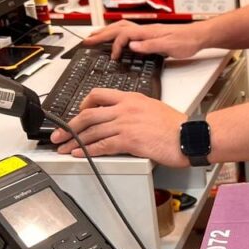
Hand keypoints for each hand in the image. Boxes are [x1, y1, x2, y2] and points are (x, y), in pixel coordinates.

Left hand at [50, 88, 188, 165]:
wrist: (189, 136)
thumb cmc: (177, 127)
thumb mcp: (154, 109)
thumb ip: (136, 111)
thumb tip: (125, 121)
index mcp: (131, 98)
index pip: (99, 95)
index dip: (82, 105)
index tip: (77, 114)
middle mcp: (125, 108)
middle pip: (88, 114)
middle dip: (69, 126)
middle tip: (59, 134)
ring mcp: (126, 123)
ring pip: (91, 131)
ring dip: (74, 141)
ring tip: (63, 148)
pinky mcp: (128, 140)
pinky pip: (101, 145)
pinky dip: (87, 150)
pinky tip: (79, 154)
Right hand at [83, 20, 207, 60]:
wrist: (200, 36)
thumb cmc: (187, 42)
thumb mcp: (170, 47)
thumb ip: (150, 46)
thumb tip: (131, 46)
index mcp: (147, 33)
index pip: (123, 36)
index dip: (116, 46)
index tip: (114, 59)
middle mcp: (145, 29)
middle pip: (118, 28)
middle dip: (101, 34)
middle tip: (87, 41)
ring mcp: (147, 31)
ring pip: (122, 27)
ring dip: (107, 31)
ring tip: (96, 36)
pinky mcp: (151, 34)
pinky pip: (128, 30)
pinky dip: (118, 33)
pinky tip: (117, 38)